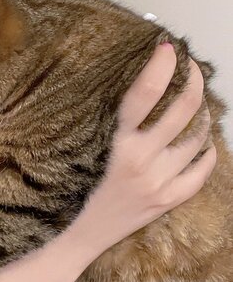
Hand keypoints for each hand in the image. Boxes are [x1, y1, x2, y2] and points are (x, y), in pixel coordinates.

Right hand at [65, 44, 215, 261]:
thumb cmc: (75, 186)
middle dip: (194, 82)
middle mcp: (140, 160)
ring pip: (198, 138)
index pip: (145, 93)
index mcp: (116, 143)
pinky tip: (204, 145)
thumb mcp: (86, 146)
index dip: (160, 65)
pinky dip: (207, 154)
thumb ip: (111, 121)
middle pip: (183, 109)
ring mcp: (158, 182)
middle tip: (192, 70)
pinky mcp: (168, 200)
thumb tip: (136, 85)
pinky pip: (201, 171)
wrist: (77, 235)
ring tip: (198, 108)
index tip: (168, 47)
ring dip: (203, 117)